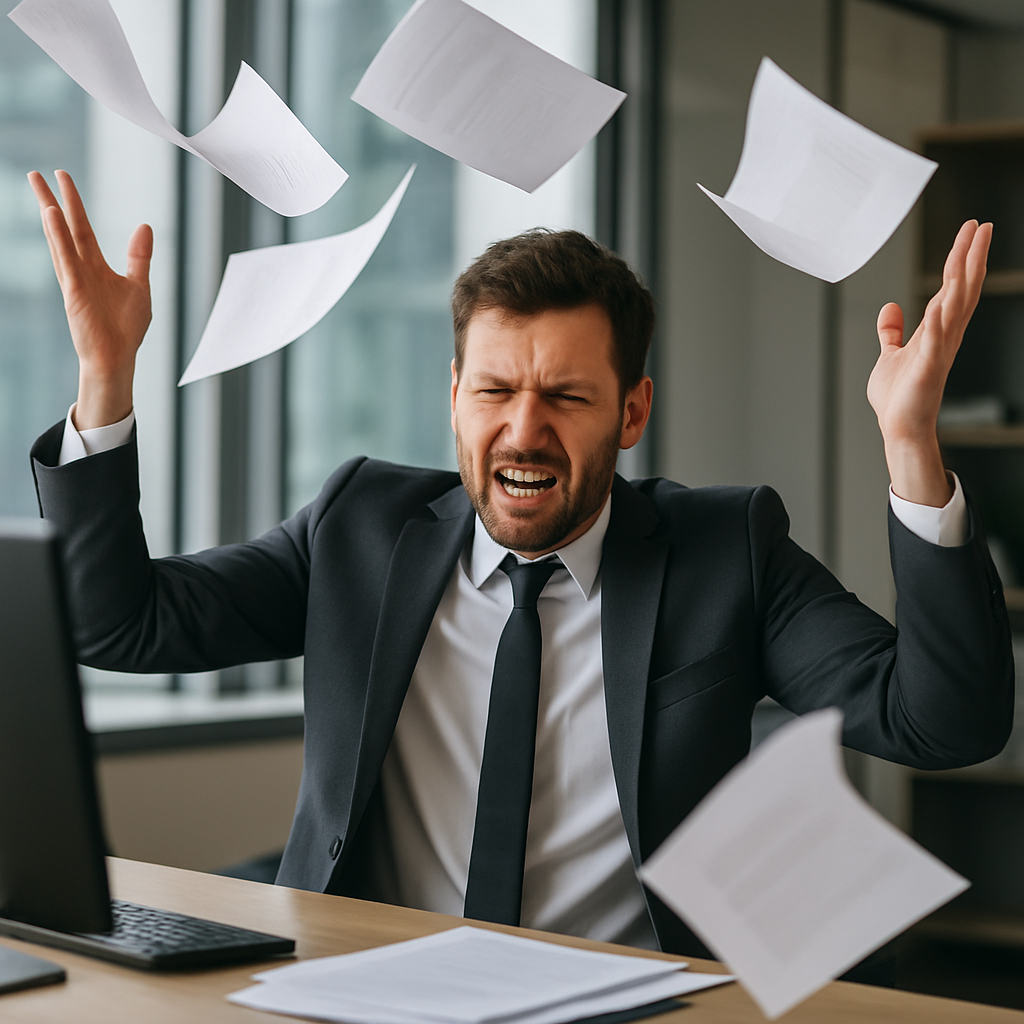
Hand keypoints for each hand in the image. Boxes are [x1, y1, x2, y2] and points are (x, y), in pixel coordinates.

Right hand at [29, 169, 152, 429]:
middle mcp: (81, 270)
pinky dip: (58, 238)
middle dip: (52, 200)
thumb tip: (144, 226)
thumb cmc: (126, 328)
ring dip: (51, 214)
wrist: (117, 358)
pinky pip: (65, 259)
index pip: (81, 228)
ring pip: (60, 240)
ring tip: (40, 186)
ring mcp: (75, 280)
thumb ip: (139, 256)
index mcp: (96, 268)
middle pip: (64, 228)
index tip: (62, 178)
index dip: (73, 203)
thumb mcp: (139, 286)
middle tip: (37, 174)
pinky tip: (51, 217)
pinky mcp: (74, 292)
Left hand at [866, 219, 991, 506]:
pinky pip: (933, 342)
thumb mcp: (890, 355)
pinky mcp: (926, 369)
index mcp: (936, 331)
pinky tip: (940, 304)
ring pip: (953, 309)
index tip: (972, 231)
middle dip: (970, 257)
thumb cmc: (899, 396)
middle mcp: (943, 337)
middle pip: (961, 290)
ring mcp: (937, 351)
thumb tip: (890, 307)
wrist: (899, 427)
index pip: (952, 287)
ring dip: (960, 280)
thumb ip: (892, 332)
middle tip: (981, 227)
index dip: (962, 258)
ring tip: (968, 251)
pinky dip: (936, 323)